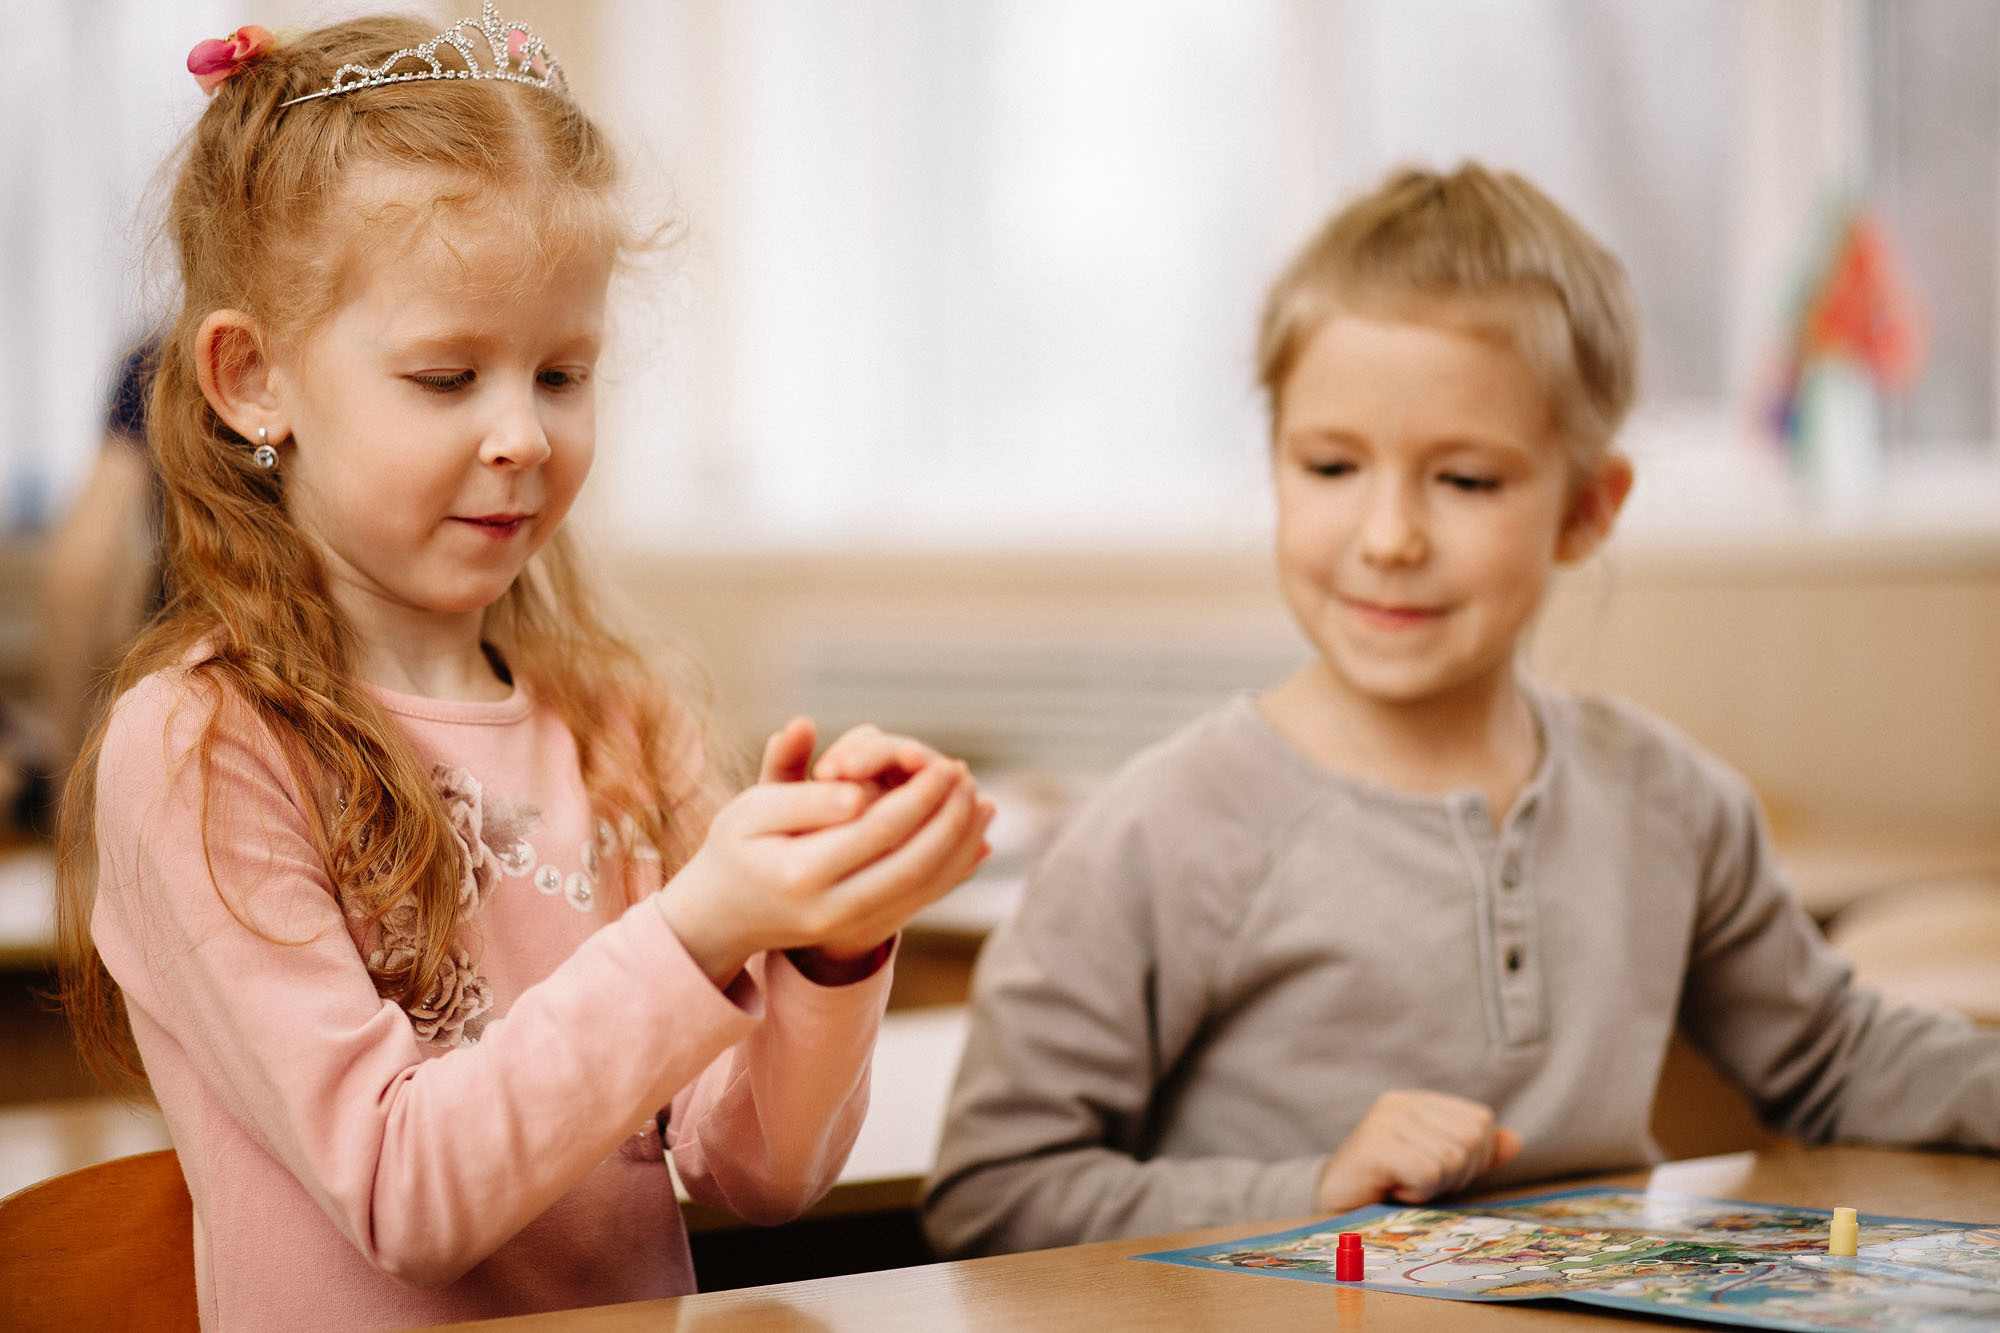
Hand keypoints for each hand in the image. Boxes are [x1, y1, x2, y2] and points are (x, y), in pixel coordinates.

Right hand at [655, 718, 994, 985]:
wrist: (723, 914)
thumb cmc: (735, 848)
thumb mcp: (749, 810)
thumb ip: (801, 795)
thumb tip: (856, 791)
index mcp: (799, 873)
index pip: (876, 831)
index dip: (917, 797)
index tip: (942, 764)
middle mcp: (830, 908)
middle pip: (910, 864)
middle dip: (947, 819)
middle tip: (967, 778)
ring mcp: (849, 925)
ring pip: (922, 887)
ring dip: (959, 844)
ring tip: (981, 801)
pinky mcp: (863, 930)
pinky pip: (920, 901)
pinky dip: (952, 869)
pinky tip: (973, 838)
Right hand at [1314, 1090, 1521, 1213]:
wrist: (1335, 1211)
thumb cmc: (1390, 1190)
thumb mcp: (1440, 1170)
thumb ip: (1475, 1154)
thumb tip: (1515, 1140)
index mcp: (1418, 1102)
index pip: (1480, 1121)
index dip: (1473, 1159)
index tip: (1436, 1173)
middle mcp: (1401, 1103)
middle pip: (1471, 1138)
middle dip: (1455, 1174)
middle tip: (1419, 1183)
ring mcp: (1385, 1121)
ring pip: (1452, 1157)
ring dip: (1433, 1186)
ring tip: (1404, 1186)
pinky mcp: (1374, 1146)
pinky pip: (1427, 1172)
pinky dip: (1417, 1193)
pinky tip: (1393, 1191)